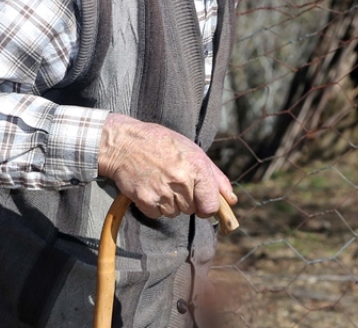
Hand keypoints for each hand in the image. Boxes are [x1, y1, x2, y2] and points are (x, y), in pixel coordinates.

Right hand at [96, 113, 236, 219]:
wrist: (124, 143)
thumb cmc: (161, 144)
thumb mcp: (193, 151)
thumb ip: (216, 177)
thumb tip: (232, 200)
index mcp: (198, 167)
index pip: (211, 206)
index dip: (207, 206)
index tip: (201, 202)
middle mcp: (182, 181)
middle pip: (192, 210)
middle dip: (186, 200)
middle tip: (174, 181)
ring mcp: (163, 192)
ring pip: (174, 213)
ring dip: (169, 203)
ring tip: (160, 181)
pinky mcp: (145, 200)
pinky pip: (156, 214)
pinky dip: (153, 205)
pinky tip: (150, 187)